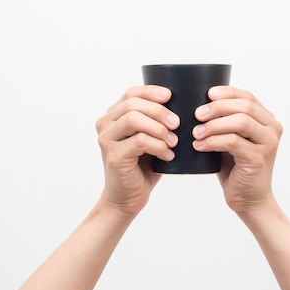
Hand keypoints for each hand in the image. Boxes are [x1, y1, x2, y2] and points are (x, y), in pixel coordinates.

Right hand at [95, 85, 179, 214]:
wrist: (127, 198)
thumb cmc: (142, 167)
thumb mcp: (150, 138)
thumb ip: (155, 121)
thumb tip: (183, 104)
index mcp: (113, 116)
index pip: (131, 93)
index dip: (151, 91)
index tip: (170, 96)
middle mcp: (105, 125)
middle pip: (133, 104)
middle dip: (159, 111)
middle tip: (177, 124)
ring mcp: (107, 140)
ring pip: (134, 119)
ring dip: (159, 129)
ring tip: (173, 142)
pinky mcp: (114, 155)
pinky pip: (139, 141)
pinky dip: (158, 146)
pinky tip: (168, 155)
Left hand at [192, 86, 282, 213]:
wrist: (249, 199)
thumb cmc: (237, 168)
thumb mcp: (232, 139)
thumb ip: (225, 122)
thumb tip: (199, 105)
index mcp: (267, 120)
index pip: (248, 96)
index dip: (227, 92)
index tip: (207, 94)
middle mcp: (272, 129)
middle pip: (244, 106)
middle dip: (217, 107)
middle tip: (197, 114)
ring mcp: (268, 144)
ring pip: (240, 121)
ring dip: (214, 125)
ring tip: (196, 132)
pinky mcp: (258, 159)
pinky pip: (233, 142)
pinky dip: (213, 141)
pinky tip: (200, 145)